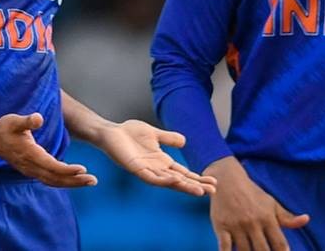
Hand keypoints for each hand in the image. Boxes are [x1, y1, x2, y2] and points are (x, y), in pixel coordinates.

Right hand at [0, 113, 97, 187]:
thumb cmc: (4, 128)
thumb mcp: (14, 121)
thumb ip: (27, 121)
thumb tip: (39, 118)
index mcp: (29, 154)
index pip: (51, 166)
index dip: (67, 169)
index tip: (82, 169)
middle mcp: (31, 166)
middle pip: (55, 178)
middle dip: (75, 180)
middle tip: (93, 180)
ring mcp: (30, 171)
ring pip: (53, 181)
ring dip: (72, 183)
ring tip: (89, 182)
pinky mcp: (31, 171)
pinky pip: (49, 180)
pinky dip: (63, 182)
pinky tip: (74, 180)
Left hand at [95, 119, 216, 196]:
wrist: (111, 132)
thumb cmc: (130, 133)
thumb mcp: (155, 134)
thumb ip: (169, 138)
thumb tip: (185, 142)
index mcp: (162, 162)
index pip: (184, 173)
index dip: (197, 178)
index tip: (213, 182)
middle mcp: (156, 169)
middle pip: (180, 180)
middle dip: (195, 186)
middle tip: (212, 192)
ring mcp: (147, 170)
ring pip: (168, 182)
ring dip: (184, 186)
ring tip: (199, 191)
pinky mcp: (136, 169)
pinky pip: (152, 177)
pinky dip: (164, 179)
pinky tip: (176, 179)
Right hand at [205, 157, 309, 250]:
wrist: (227, 180)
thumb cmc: (252, 193)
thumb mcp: (271, 203)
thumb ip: (287, 217)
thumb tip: (306, 220)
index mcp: (267, 218)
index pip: (279, 243)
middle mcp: (253, 223)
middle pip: (262, 250)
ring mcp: (236, 226)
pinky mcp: (221, 227)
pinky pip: (224, 247)